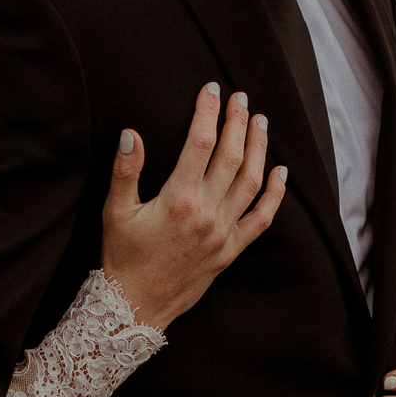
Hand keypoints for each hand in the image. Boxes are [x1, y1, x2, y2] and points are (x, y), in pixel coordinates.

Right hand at [99, 83, 287, 328]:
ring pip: (251, 182)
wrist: (136, 306)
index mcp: (177, 200)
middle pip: (232, 157)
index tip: (212, 90)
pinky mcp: (230, 250)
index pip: (200, 143)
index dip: (208, 112)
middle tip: (242, 98)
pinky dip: (275, 194)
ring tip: (261, 123)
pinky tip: (280, 172)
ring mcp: (222, 233)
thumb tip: (131, 133)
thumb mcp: (114, 211)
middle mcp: (206, 214)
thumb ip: (125, 170)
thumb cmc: (122, 258)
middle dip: (239, 123)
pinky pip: (261, 219)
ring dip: (259, 149)